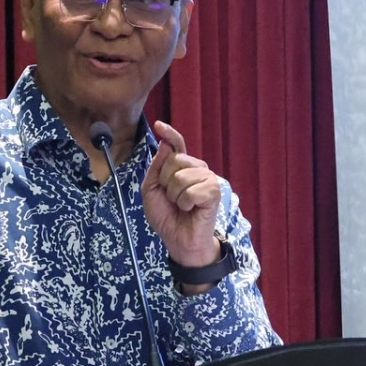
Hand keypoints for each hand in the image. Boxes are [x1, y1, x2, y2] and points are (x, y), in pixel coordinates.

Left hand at [141, 120, 220, 267]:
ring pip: (181, 177)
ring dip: (175, 196)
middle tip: (171, 199)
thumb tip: (166, 145)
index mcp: (182, 167)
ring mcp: (207, 178)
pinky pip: (191, 191)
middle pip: (174, 160)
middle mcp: (197, 169)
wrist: (178, 240)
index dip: (169, 134)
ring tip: (181, 206)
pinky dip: (185, 204)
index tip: (159, 125)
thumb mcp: (151, 191)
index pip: (177, 145)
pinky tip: (191, 210)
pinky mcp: (214, 192)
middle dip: (165, 182)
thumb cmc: (167, 216)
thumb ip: (156, 168)